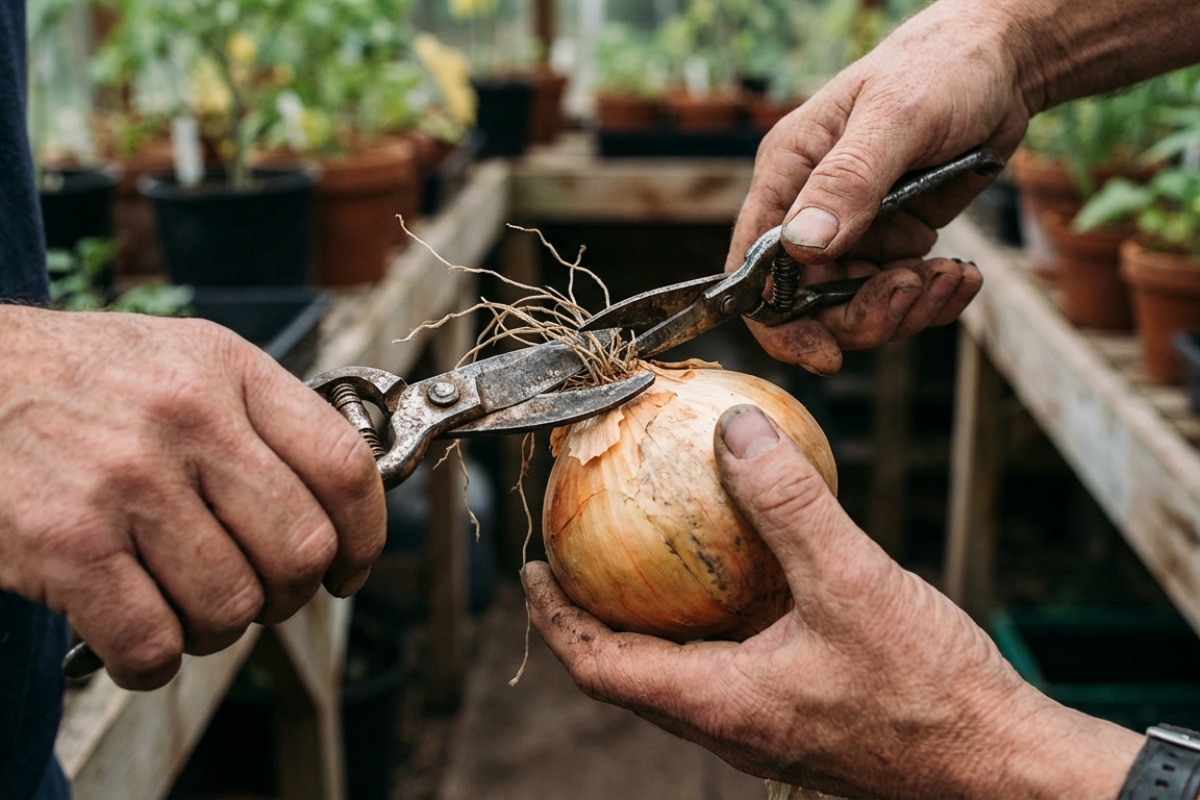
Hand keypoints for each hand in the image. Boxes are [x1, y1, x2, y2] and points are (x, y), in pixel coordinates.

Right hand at [0, 306, 385, 689]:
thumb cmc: (88, 380)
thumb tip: (341, 507)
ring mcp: (127, 481)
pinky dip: (154, 662)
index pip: (344, 469)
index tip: (349, 568)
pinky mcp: (66, 542)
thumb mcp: (189, 361)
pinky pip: (153, 641)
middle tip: (259, 592)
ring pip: (232, 605)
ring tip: (185, 606)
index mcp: (230, 372)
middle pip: (300, 550)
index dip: (366, 537)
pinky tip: (138, 636)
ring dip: (218, 629)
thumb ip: (266, 420)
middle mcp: (187, 419)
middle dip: (290, 594)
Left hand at [524, 405, 1141, 796]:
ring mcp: (765, 728)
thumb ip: (789, 502)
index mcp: (719, 705)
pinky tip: (746, 578)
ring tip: (646, 564)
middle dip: (591, 620)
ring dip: (650, 625)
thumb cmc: (929, 695)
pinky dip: (712, 625)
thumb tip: (735, 430)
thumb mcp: (852, 581)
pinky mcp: (801, 721)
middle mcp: (730, 727)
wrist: (1000, 767)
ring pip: (678, 677)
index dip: (554, 620)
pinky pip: (730, 670)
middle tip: (578, 561)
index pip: (599, 668)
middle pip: (628, 676)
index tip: (530, 573)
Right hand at [730, 0, 1032, 372]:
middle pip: (810, 303)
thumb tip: (801, 245)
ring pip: (857, 307)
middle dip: (862, 315)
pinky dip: (932, 298)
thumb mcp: (893, 119)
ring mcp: (855, 230)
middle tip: (912, 289)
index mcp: (788, 176)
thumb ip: (846, 182)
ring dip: (905, 308)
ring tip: (950, 277)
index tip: (824, 353)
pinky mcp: (895, 239)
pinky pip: (899, 294)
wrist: (1003, 63)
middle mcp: (811, 210)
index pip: (755, 269)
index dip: (780, 322)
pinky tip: (960, 276)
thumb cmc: (939, 69)